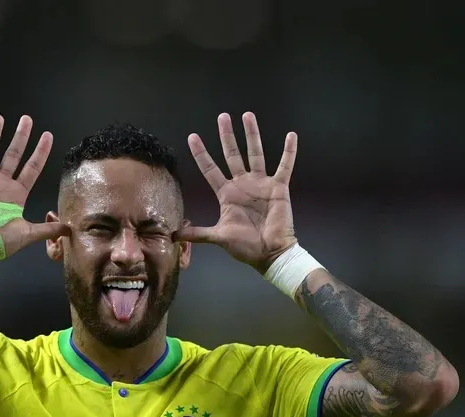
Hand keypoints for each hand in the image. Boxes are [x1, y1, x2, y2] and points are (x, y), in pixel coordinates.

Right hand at [0, 114, 68, 257]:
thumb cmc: (0, 242)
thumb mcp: (29, 234)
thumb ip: (49, 229)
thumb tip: (69, 229)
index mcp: (16, 194)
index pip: (32, 168)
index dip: (40, 152)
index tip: (47, 136)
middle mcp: (1, 184)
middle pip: (13, 155)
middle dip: (21, 137)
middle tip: (27, 119)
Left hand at [173, 112, 297, 273]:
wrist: (270, 253)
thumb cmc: (245, 246)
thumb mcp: (218, 237)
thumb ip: (197, 234)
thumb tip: (173, 235)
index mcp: (227, 194)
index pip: (210, 169)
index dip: (201, 154)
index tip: (192, 137)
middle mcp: (242, 184)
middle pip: (232, 154)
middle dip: (227, 136)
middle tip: (222, 117)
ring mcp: (261, 184)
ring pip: (256, 154)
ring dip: (252, 135)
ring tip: (247, 115)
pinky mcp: (278, 188)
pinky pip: (284, 166)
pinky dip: (289, 152)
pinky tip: (291, 135)